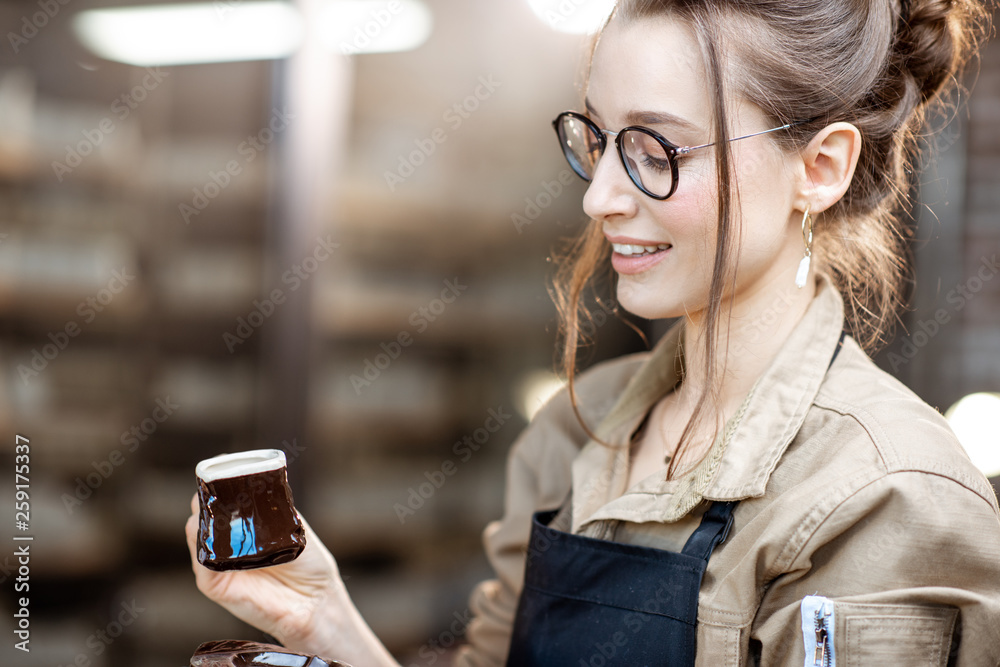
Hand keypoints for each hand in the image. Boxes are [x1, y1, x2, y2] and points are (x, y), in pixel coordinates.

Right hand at [184, 493, 339, 648]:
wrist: (315, 600)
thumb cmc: (308, 564)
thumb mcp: (293, 527)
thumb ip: (275, 509)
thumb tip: (263, 484)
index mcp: (245, 527)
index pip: (223, 501)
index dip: (219, 483)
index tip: (220, 466)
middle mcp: (229, 543)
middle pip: (205, 515)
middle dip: (206, 497)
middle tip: (211, 485)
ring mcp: (220, 564)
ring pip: (197, 535)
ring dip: (199, 518)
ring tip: (206, 504)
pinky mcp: (216, 586)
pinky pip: (201, 563)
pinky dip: (199, 545)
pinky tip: (202, 531)